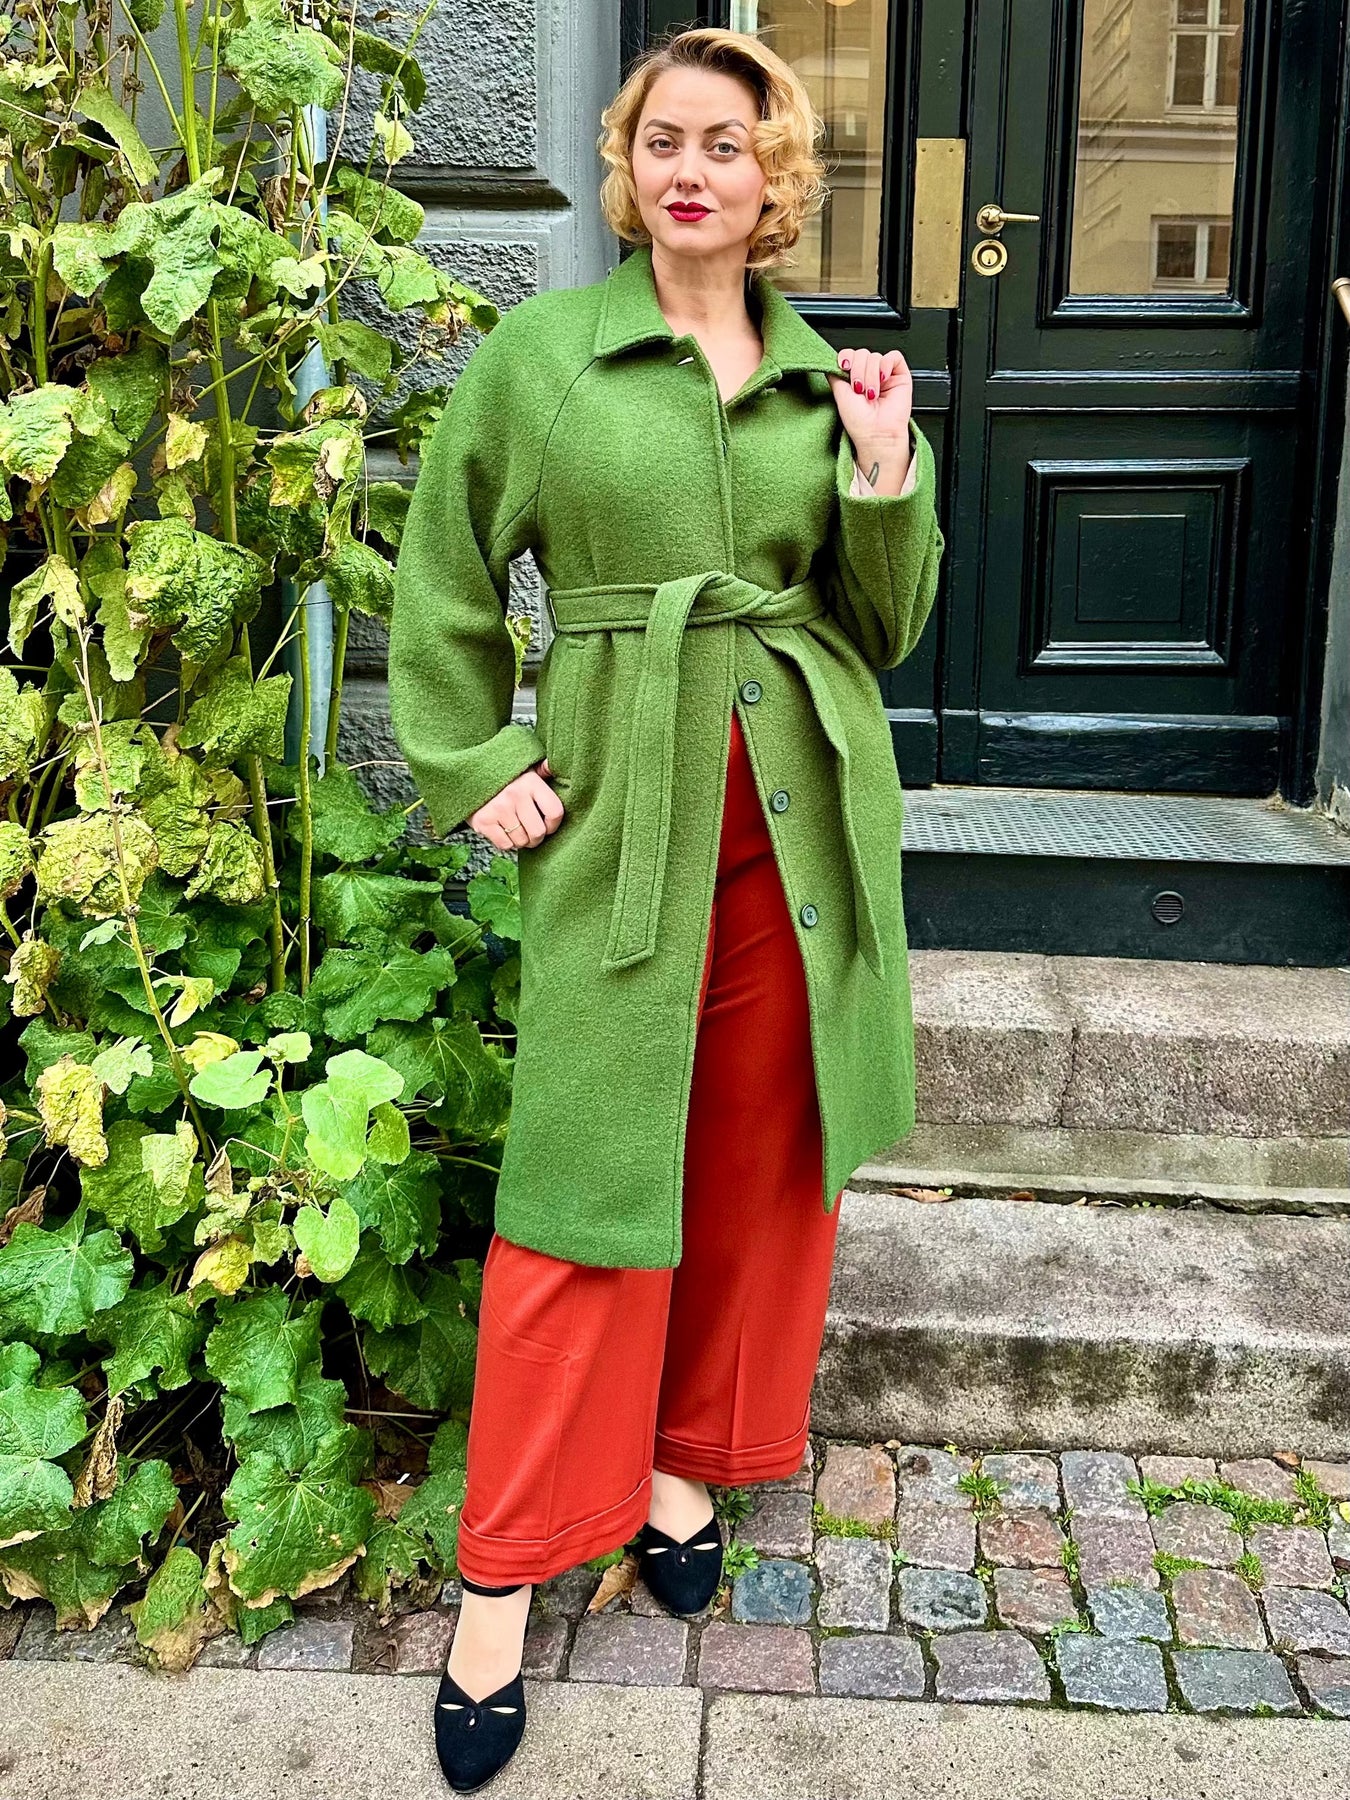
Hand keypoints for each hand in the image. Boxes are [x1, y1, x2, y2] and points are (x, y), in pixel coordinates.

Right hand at [469, 759, 564, 851]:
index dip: (554, 825)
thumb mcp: (525, 769)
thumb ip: (542, 771)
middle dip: (536, 838)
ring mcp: (498, 809)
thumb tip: (553, 765)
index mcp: (530, 782)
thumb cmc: (504, 778)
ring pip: (521, 841)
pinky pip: (505, 845)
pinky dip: (506, 843)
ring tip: (515, 829)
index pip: (555, 812)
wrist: (467, 778)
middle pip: (538, 832)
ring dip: (520, 840)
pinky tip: (503, 831)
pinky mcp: (483, 821)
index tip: (547, 825)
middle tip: (530, 833)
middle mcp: (515, 795)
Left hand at [828, 346, 913, 480]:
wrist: (877, 435)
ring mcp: (884, 374)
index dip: (846, 357)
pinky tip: (883, 380)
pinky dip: (886, 365)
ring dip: (871, 374)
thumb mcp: (839, 395)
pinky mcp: (900, 374)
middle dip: (858, 371)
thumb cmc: (860, 423)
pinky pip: (893, 356)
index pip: (849, 355)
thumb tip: (831, 360)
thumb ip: (834, 375)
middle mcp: (869, 375)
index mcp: (854, 379)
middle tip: (859, 390)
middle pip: (861, 353)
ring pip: (875, 356)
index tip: (844, 368)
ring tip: (872, 393)